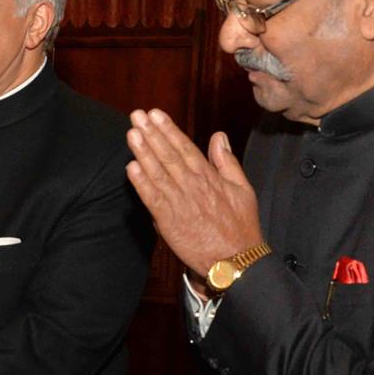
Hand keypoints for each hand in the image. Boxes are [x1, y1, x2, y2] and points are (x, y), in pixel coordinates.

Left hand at [125, 109, 263, 276]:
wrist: (236, 260)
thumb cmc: (240, 226)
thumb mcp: (242, 189)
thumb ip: (227, 161)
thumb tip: (219, 136)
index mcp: (209, 177)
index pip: (184, 148)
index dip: (168, 130)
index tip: (155, 114)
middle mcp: (193, 186)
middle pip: (168, 155)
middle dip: (151, 134)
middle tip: (136, 116)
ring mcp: (180, 203)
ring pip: (158, 173)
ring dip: (143, 152)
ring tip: (131, 134)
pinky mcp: (169, 221)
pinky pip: (152, 199)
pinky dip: (141, 183)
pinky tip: (131, 168)